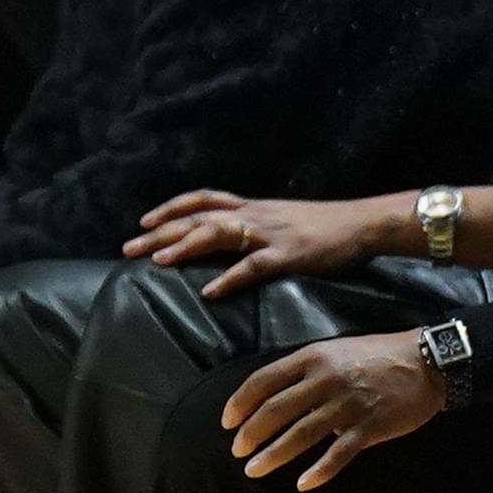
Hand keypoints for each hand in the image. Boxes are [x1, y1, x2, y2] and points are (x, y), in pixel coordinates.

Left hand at [129, 188, 394, 297]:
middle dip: (161, 231)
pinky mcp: (289, 255)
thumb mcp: (282, 221)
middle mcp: (254, 215)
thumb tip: (231, 242)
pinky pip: (253, 267)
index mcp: (253, 207)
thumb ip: (255, 229)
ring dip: (186, 247)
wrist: (363, 222)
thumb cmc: (325, 226)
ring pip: (218, 234)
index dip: (171, 209)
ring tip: (159, 262)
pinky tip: (209, 292)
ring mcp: (269, 233)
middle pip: (198, 217)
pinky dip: (229, 278)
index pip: (202, 200)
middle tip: (129, 248)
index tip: (143, 222)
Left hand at [221, 331, 447, 489]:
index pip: (263, 380)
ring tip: (253, 470)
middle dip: (250, 434)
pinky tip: (302, 484)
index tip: (226, 422)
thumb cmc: (377, 355)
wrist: (427, 362)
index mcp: (312, 358)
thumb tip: (275, 395)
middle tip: (236, 451)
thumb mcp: (335, 350)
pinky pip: (338, 454)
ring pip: (300, 435)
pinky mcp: (370, 427)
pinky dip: (319, 471)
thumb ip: (306, 370)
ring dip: (273, 455)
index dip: (239, 403)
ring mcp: (347, 405)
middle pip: (275, 410)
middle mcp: (325, 380)